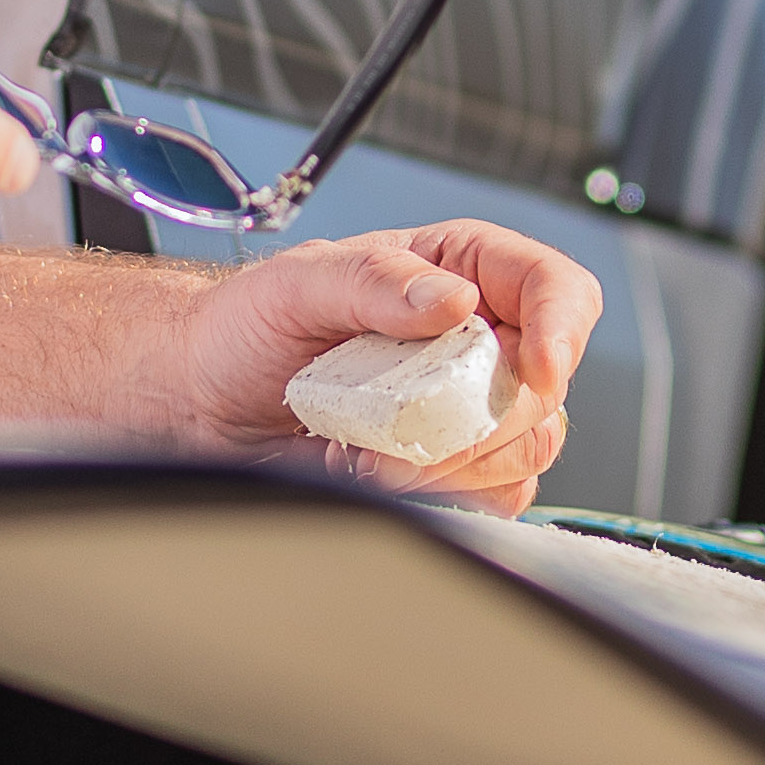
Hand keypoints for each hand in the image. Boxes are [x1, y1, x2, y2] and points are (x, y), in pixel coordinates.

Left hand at [152, 222, 602, 512]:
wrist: (202, 401)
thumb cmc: (245, 328)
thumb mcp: (299, 283)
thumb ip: (375, 279)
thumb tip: (452, 297)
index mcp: (458, 269)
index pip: (556, 288)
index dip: (561, 328)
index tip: (531, 369)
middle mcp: (477, 335)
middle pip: (545, 385)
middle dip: (479, 417)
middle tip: (399, 423)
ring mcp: (468, 405)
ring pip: (528, 446)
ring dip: (453, 462)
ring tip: (370, 449)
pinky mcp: (454, 466)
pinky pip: (497, 494)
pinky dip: (446, 495)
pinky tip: (379, 473)